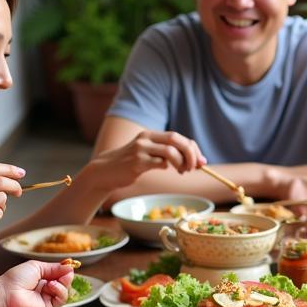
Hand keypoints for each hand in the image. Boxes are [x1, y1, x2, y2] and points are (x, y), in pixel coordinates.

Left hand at [0, 260, 74, 306]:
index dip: (65, 270)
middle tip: (65, 272)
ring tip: (52, 282)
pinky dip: (60, 291)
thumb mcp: (37, 267)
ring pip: (65, 291)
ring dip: (63, 284)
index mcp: (43, 277)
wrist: (7, 294)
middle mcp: (46, 288)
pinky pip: (61, 299)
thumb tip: (71, 268)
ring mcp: (48, 298)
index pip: (60, 274)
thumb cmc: (16, 279)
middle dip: (66, 276)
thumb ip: (54, 268)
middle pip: (65, 282)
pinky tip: (51, 286)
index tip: (69, 264)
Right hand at [90, 130, 205, 190]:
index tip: (201, 161)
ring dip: (182, 162)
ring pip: (170, 151)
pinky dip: (167, 167)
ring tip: (183, 171)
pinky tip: (166, 170)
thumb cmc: (130, 164)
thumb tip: (195, 160)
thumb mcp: (148, 153)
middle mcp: (146, 138)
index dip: (192, 148)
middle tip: (196, 166)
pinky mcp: (136, 163)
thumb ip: (167, 154)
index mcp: (150, 134)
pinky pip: (159, 163)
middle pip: (176, 140)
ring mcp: (140, 150)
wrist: (106, 171)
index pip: (178, 137)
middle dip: (191, 153)